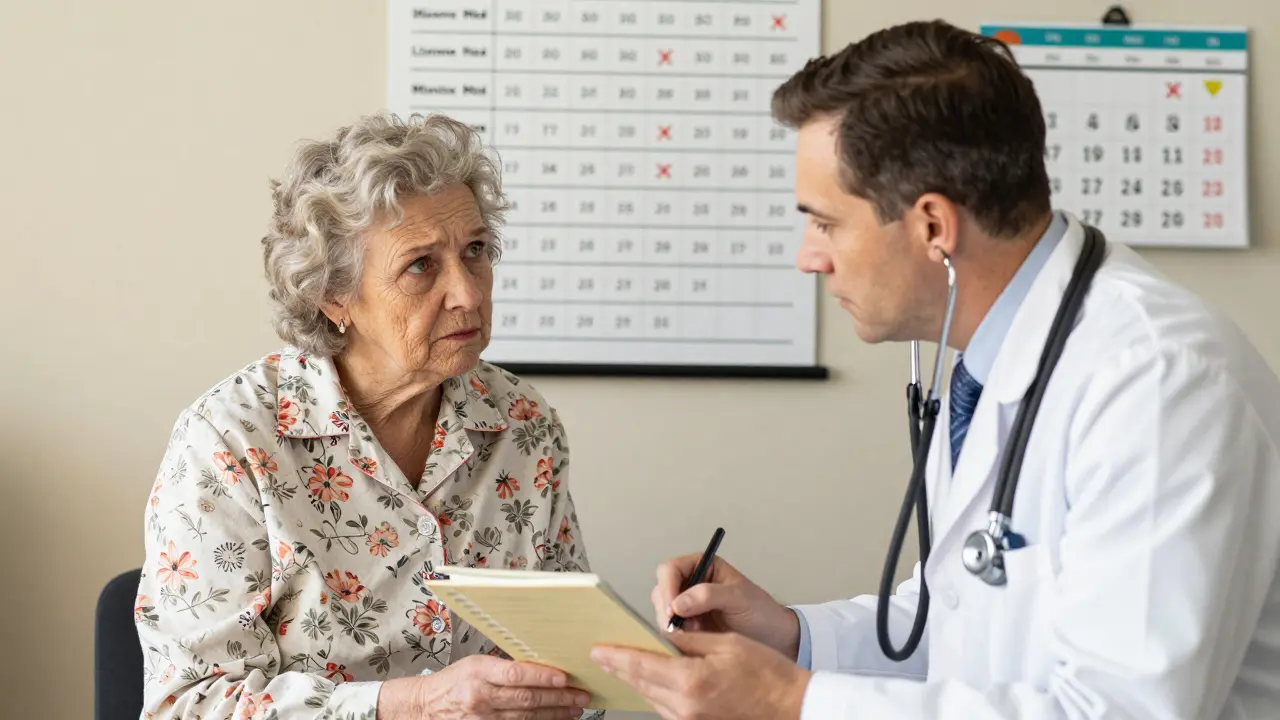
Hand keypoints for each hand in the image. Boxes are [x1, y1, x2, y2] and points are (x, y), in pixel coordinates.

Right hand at [376, 654, 591, 718]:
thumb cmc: (454, 681)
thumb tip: (541, 666)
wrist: (426, 706)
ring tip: (575, 709)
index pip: (515, 674)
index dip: (542, 676)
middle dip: (558, 698)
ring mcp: (482, 719)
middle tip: (581, 695)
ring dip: (555, 714)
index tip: (565, 678)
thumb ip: (505, 667)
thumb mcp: (476, 664)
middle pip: (526, 699)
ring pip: (526, 718)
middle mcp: (480, 697)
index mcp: (478, 672)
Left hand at [591, 631, 810, 719]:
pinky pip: (666, 710)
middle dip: (621, 667)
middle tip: (604, 654)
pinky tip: (653, 682)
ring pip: (651, 698)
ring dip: (637, 681)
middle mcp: (686, 706)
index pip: (640, 665)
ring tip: (624, 665)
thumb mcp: (727, 644)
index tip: (599, 649)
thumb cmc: (768, 675)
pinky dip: (656, 694)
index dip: (616, 656)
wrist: (793, 707)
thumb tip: (661, 635)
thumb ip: (689, 641)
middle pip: (641, 684)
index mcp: (691, 681)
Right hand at [652, 554, 800, 657]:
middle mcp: (690, 583)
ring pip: (662, 611)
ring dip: (671, 624)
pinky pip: (669, 629)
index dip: (668, 588)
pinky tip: (693, 640)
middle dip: (667, 609)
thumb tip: (678, 603)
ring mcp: (686, 606)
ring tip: (694, 633)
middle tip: (680, 628)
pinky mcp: (687, 627)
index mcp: (702, 566)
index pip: (670, 570)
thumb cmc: (760, 611)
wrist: (773, 638)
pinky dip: (675, 636)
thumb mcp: (738, 598)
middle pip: (661, 590)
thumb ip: (708, 595)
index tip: (674, 610)